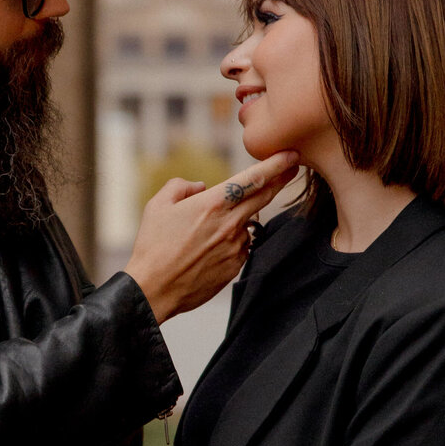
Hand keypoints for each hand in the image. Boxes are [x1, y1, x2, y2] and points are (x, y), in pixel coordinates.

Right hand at [124, 150, 299, 322]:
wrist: (153, 289)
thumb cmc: (152, 246)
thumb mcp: (158, 205)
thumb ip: (181, 186)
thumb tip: (200, 187)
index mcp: (213, 203)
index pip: (254, 178)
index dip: (276, 164)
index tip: (291, 155)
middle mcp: (230, 223)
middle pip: (265, 197)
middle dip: (280, 180)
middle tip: (291, 168)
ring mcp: (236, 247)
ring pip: (247, 224)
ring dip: (239, 220)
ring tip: (205, 232)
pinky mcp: (235, 266)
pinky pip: (240, 247)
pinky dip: (231, 242)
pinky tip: (207, 250)